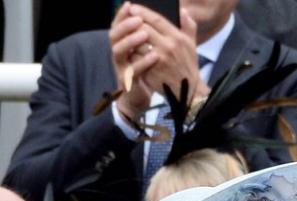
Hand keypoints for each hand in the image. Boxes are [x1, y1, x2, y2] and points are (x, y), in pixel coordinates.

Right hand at [110, 2, 159, 117]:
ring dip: (130, 40)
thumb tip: (181, 11)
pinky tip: (154, 56)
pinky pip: (132, 70)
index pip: (119, 24)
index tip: (130, 4)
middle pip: (114, 34)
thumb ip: (169, 29)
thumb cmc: (153, 68)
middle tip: (139, 20)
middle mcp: (121, 53)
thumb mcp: (160, 45)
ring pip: (118, 50)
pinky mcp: (128, 81)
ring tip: (144, 35)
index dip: (122, 14)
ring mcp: (122, 67)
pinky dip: (142, 62)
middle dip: (125, 25)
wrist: (147, 95)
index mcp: (126, 42)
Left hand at [134, 5, 203, 105]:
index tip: (132, 7)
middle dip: (132, 23)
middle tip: (124, 19)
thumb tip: (182, 10)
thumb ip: (188, 25)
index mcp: (177, 37)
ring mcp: (158, 60)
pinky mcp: (150, 71)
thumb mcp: (192, 44)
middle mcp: (168, 47)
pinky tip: (128, 50)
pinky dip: (131, 53)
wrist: (186, 90)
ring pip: (137, 44)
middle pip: (144, 29)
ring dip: (130, 38)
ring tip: (125, 34)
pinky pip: (135, 58)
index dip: (143, 12)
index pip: (157, 19)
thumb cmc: (188, 65)